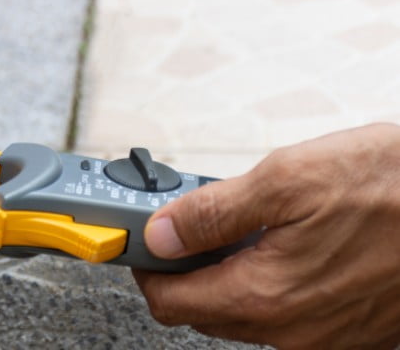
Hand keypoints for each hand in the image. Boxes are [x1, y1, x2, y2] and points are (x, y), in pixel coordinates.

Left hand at [132, 123, 399, 348]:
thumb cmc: (392, 187)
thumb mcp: (287, 179)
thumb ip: (212, 213)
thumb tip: (158, 232)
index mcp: (263, 296)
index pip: (169, 301)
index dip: (145, 263)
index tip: (139, 233)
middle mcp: (290, 330)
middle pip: (202, 308)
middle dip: (183, 263)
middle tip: (187, 214)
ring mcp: (322, 336)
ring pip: (242, 309)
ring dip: (225, 268)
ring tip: (239, 217)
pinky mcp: (349, 328)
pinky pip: (284, 311)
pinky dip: (266, 277)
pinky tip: (283, 237)